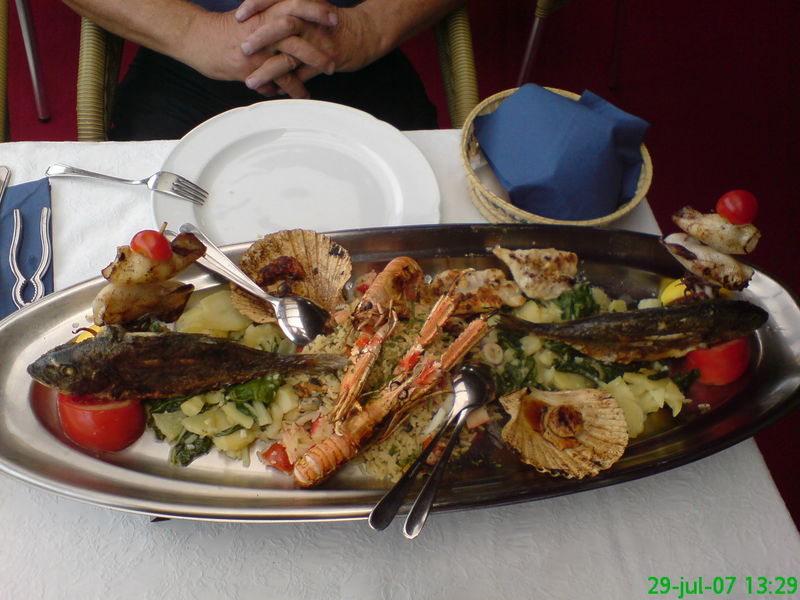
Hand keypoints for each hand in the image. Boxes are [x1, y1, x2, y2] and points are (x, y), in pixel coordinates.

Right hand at [184, 1, 336, 96]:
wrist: (194, 37)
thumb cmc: (222, 28)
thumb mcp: (249, 16)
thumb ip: (269, 18)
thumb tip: (290, 21)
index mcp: (263, 11)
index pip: (294, 4)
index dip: (315, 9)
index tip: (334, 17)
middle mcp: (262, 28)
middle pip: (298, 29)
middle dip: (320, 44)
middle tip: (335, 56)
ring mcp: (257, 48)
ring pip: (291, 56)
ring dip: (310, 67)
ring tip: (325, 75)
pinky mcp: (250, 67)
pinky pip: (276, 79)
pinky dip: (290, 87)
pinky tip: (300, 93)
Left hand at [237, 0, 382, 90]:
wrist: (365, 33)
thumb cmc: (333, 23)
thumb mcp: (311, 7)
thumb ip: (289, 9)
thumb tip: (261, 14)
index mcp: (304, 5)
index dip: (257, 5)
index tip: (240, 16)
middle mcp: (310, 21)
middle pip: (283, 25)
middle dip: (261, 37)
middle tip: (244, 48)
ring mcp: (318, 42)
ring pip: (290, 55)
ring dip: (269, 70)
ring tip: (251, 81)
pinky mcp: (326, 61)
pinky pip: (303, 76)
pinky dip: (287, 85)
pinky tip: (273, 91)